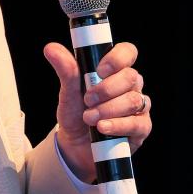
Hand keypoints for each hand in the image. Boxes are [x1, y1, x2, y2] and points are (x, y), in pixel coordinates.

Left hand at [43, 41, 152, 183]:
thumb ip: (66, 70)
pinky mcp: (141, 128)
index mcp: (115, 70)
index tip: (99, 70)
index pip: (127, 52)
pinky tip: (103, 127)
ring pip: (134, 100)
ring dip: (108, 109)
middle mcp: (130, 86)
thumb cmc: (76, 113)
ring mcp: (138, 106)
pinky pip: (137, 124)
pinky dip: (118, 125)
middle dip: (107, 89)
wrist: (76, 145)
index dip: (118, 58)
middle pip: (131, 77)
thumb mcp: (68, 92)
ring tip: (89, 117)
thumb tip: (50, 48)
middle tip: (87, 99)